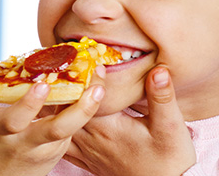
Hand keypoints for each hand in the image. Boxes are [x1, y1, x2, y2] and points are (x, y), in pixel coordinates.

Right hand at [0, 52, 103, 175]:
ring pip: (71, 130)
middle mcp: (24, 143)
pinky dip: (83, 111)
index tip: (43, 83)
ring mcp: (43, 150)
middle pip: (57, 130)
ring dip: (89, 107)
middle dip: (80, 109)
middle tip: (96, 85)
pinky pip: (72, 131)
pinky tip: (93, 87)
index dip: (30, 104)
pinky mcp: (56, 153)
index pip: (16, 119)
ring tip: (101, 79)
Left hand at [64, 66, 195, 175]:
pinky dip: (54, 127)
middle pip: (62, 108)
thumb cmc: (169, 160)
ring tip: (48, 85)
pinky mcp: (87, 159)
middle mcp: (90, 138)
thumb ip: (162, 98)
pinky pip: (61, 142)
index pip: (83, 96)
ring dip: (51, 106)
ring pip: (57, 125)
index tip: (86, 58)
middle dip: (59, 87)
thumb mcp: (171, 127)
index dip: (81, 76)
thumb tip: (159, 70)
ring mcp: (86, 150)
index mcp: (106, 126)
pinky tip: (51, 116)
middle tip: (55, 65)